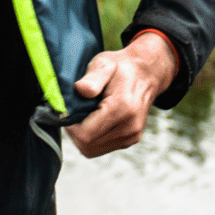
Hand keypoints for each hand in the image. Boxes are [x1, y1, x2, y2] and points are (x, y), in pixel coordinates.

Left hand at [65, 33, 178, 158]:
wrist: (146, 74)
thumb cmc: (120, 67)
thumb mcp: (104, 63)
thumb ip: (93, 77)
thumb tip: (80, 90)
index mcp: (123, 108)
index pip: (85, 135)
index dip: (70, 126)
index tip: (68, 110)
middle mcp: (130, 127)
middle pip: (87, 146)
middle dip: (74, 132)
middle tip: (74, 112)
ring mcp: (132, 136)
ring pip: (92, 150)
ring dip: (82, 136)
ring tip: (84, 115)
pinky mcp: (131, 140)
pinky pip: (101, 148)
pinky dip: (92, 138)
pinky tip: (94, 120)